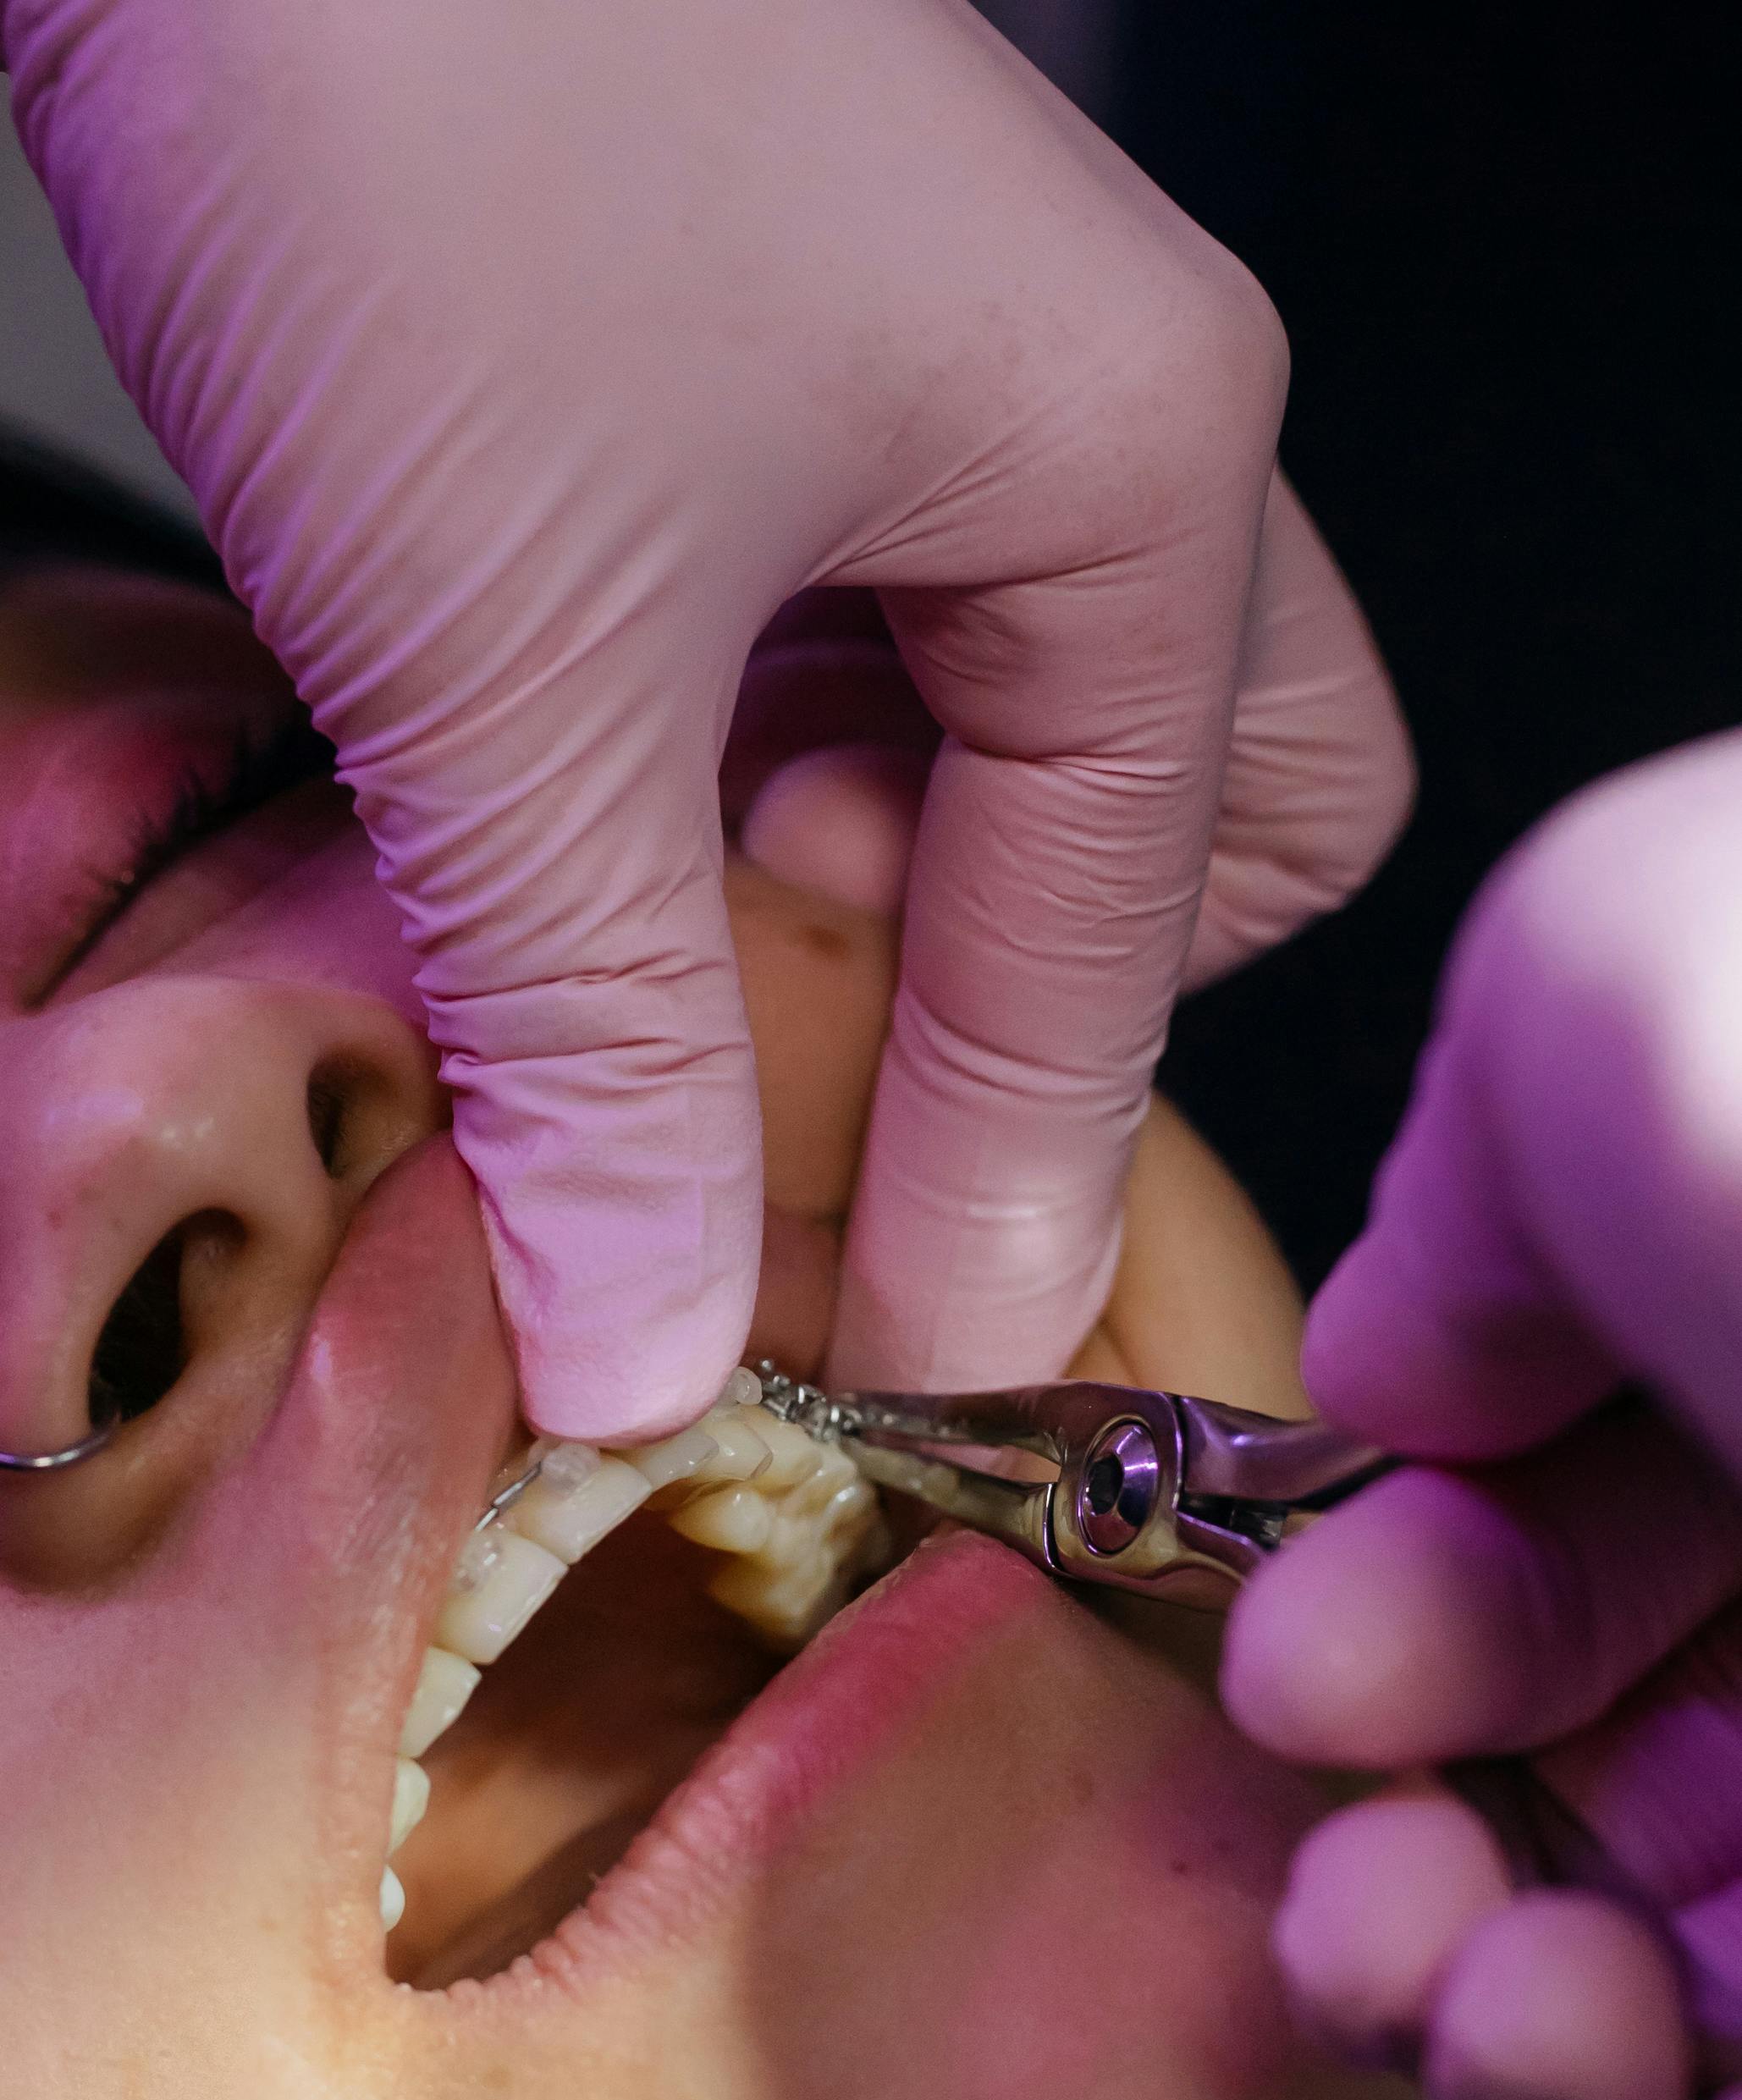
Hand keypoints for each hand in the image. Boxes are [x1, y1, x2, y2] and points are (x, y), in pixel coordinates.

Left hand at [5, 0, 1407, 1436]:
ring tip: (661, 951)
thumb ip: (604, 1036)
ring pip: (1005, 729)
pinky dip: (736, 772)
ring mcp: (934, 369)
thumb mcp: (509, 657)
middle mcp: (1081, 414)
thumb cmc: (397, 80)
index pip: (1108, 949)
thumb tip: (648, 1340)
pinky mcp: (775, 350)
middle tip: (817, 1086)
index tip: (895, 1381)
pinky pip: (846, 635)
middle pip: (1176, 817)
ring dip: (856, 892)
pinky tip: (592, 812)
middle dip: (1019, 991)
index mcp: (1129, 473)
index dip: (998, 1195)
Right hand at [1223, 730, 1741, 2099]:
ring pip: (1709, 1976)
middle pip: (1623, 1769)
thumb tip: (1399, 1372)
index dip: (1404, 1615)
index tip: (1304, 1687)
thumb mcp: (1613, 987)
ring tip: (1507, 2031)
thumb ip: (1461, 1180)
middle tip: (1361, 1924)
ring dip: (1541, 2051)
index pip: (1581, 1509)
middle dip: (1423, 1874)